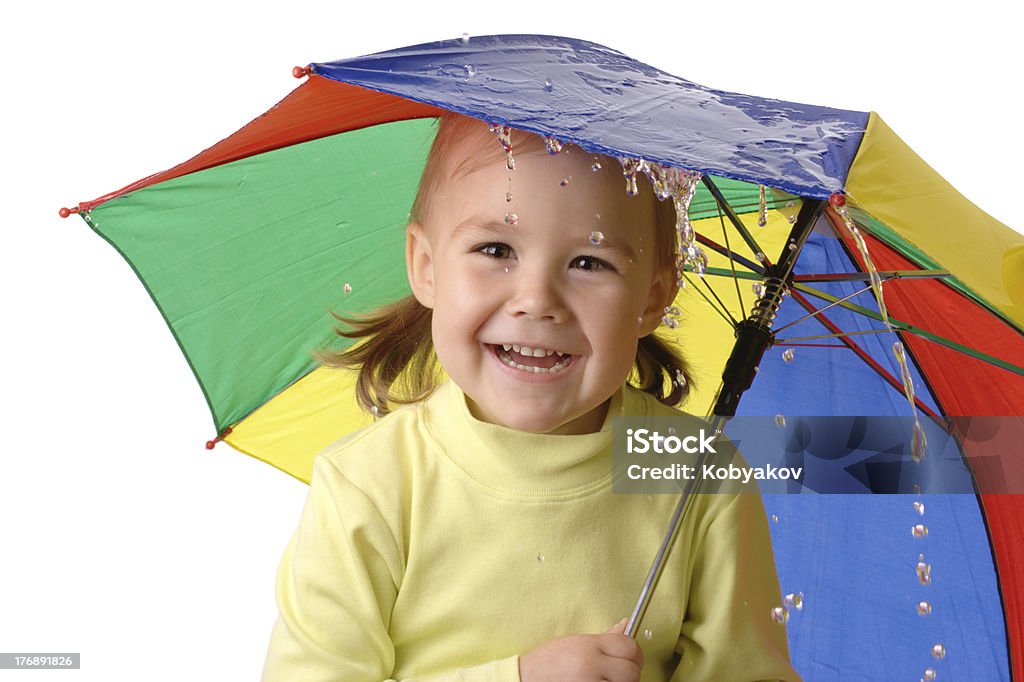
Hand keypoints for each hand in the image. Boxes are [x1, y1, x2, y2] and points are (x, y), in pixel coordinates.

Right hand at [518, 618, 643, 681]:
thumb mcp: (576, 643)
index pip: (630, 647)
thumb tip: (626, 626)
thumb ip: (604, 638)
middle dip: (629, 671)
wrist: (527, 679)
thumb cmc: (548, 663)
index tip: (629, 656)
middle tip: (616, 672)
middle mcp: (592, 665)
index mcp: (590, 646)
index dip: (633, 652)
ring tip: (605, 679)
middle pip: (631, 671)